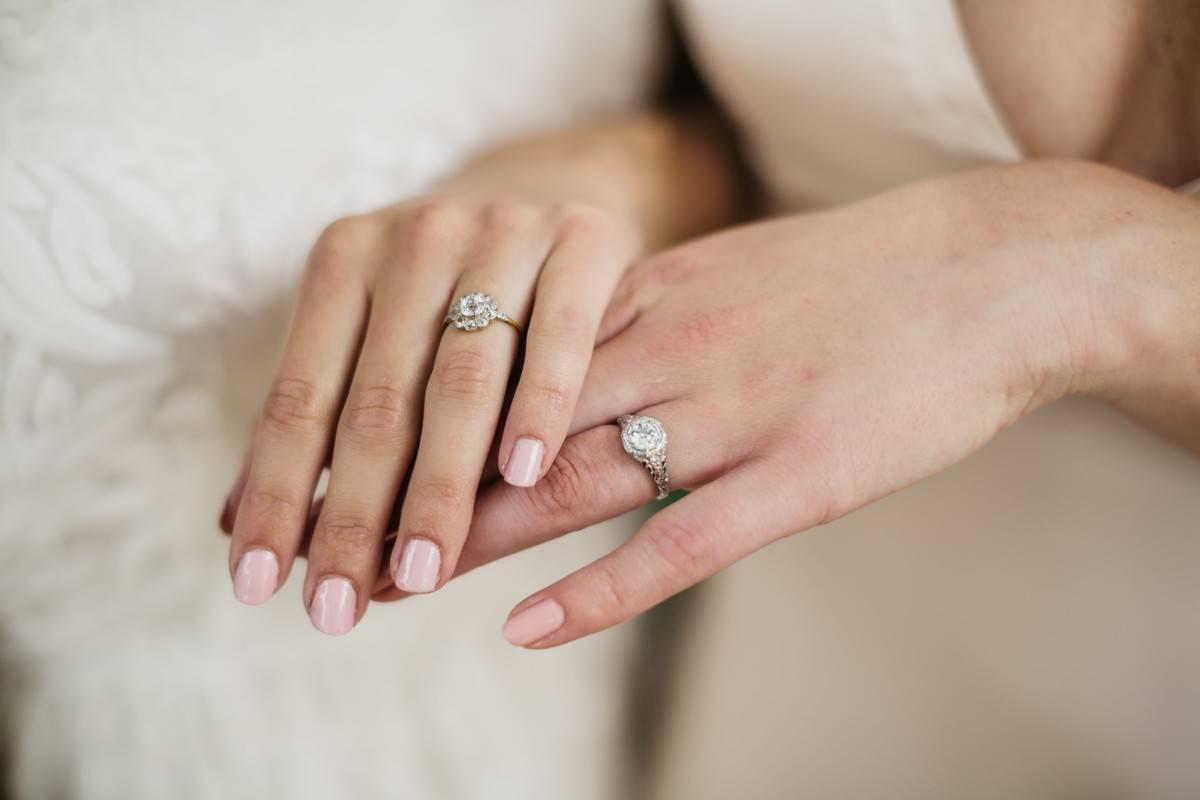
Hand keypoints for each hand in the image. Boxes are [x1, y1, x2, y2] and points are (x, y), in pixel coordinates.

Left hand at [222, 194, 637, 633]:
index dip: (274, 493)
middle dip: (352, 515)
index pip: (297, 395)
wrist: (548, 190)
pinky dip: (538, 407)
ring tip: (422, 572)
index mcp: (344, 259)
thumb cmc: (446, 290)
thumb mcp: (372, 329)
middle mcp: (415, 238)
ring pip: (460, 379)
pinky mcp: (579, 242)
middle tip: (337, 608)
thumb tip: (234, 525)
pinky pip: (557, 337)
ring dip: (438, 484)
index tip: (258, 584)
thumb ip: (315, 419)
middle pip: (376, 400)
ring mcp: (500, 233)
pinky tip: (523, 477)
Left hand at [425, 160, 1197, 646]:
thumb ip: (645, 314)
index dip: (416, 409)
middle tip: (328, 527)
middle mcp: (669, 348)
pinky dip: (598, 588)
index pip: (500, 360)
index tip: (348, 446)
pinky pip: (679, 542)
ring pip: (571, 482)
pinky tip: (525, 626)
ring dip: (472, 537)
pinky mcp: (796, 478)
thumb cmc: (861, 278)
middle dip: (415, 480)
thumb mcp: (730, 269)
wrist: (991, 273)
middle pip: (510, 425)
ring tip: (388, 581)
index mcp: (649, 294)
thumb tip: (574, 353)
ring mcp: (730, 416)